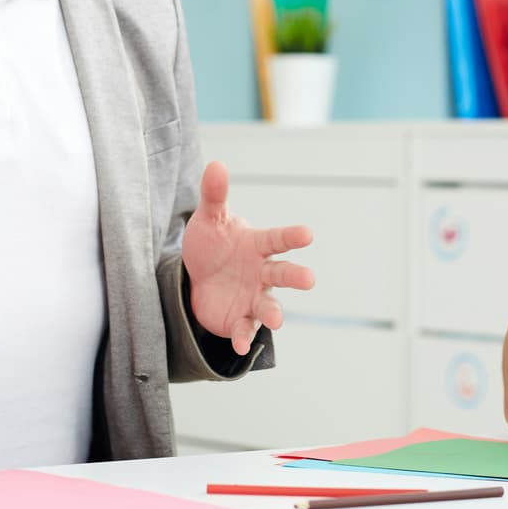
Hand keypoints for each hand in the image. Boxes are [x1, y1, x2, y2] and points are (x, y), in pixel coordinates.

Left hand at [182, 162, 314, 355]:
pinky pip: (244, 329)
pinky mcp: (239, 319)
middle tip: (309, 279)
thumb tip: (216, 163)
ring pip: (269, 305)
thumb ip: (214, 194)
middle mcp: (261, 272)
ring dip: (274, 312)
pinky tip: (239, 345)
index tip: (308, 233)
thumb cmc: (212, 243)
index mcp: (257, 245)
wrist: (198, 276)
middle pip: (282, 273)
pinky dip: (243, 337)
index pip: (277, 238)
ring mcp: (253, 297)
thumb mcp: (208, 218)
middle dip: (296, 276)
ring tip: (277, 320)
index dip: (292, 236)